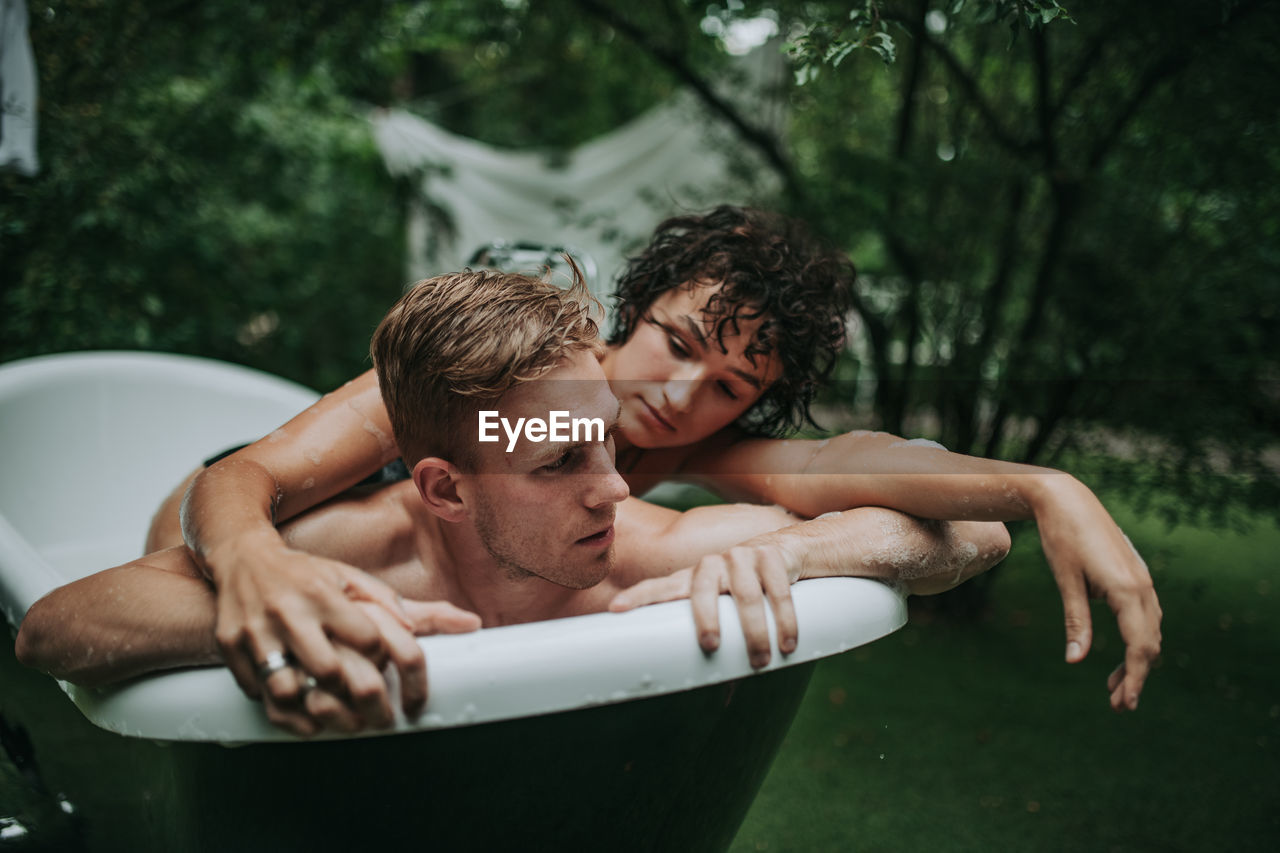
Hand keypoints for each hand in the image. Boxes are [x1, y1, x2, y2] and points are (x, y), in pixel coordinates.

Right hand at [209, 534, 471, 720]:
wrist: (242, 559)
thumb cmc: (306, 573)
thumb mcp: (349, 577)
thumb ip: (393, 602)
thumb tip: (462, 621)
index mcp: (323, 593)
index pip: (367, 638)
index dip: (385, 658)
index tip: (389, 666)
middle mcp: (289, 613)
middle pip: (330, 671)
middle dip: (359, 698)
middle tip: (380, 714)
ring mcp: (256, 634)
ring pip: (289, 689)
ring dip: (320, 712)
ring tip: (345, 720)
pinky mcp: (232, 650)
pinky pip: (261, 695)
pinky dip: (286, 714)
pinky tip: (309, 718)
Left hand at [611, 539, 799, 668]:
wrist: (788, 552)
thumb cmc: (745, 588)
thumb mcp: (720, 601)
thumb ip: (702, 623)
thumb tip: (685, 676)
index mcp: (694, 578)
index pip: (662, 587)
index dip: (639, 597)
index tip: (617, 609)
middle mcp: (713, 563)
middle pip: (703, 588)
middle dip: (705, 618)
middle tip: (709, 646)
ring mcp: (743, 556)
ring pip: (746, 595)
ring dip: (754, 631)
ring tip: (760, 661)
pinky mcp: (772, 556)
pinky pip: (778, 591)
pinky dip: (785, 620)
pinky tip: (788, 643)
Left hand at [1034, 476, 1162, 711]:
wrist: (1067, 498)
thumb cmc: (1062, 537)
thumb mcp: (1066, 580)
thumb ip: (1076, 621)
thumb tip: (1076, 661)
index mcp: (1126, 590)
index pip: (1139, 647)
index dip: (1134, 679)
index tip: (1123, 704)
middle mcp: (1142, 586)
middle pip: (1150, 644)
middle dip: (1135, 676)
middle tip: (1116, 705)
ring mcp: (1142, 579)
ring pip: (1150, 631)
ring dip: (1137, 660)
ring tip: (1114, 685)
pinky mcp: (1135, 575)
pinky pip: (1145, 615)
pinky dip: (1137, 639)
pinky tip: (1122, 652)